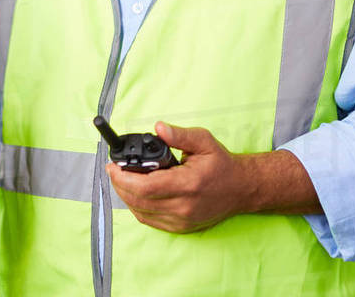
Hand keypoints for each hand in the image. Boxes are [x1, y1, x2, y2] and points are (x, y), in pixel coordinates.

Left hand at [106, 122, 257, 233]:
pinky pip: (150, 221)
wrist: (241, 188)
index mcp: (188, 184)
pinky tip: (135, 194)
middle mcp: (184, 206)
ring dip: (126, 196)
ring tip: (122, 180)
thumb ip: (179, 134)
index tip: (113, 167)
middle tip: (113, 171)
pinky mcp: (181, 227)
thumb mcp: (203, 141)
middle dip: (119, 185)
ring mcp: (182, 219)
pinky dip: (137, 208)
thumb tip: (158, 128)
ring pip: (141, 212)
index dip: (123, 178)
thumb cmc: (221, 164)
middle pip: (138, 201)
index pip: (145, 187)